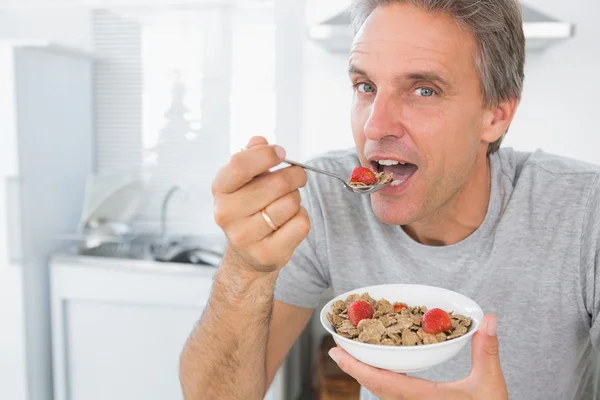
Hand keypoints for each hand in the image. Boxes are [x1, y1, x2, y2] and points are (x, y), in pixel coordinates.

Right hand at [212, 136, 309, 273]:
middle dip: (294, 176)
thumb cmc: (249, 207)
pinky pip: (300, 224)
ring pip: (290, 204)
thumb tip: (260, 141)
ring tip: (287, 203)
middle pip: (275, 184)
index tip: (281, 153)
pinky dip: (302, 218)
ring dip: (296, 199)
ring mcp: (244, 236)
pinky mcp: (266, 254)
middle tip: (298, 176)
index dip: (266, 155)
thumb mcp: (245, 180)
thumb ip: (251, 156)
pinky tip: (290, 221)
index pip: (240, 165)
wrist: (247, 253)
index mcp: (220, 189)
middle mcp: (226, 214)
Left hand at [329, 314, 506, 399]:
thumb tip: (490, 320)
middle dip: (353, 368)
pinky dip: (381, 380)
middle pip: (374, 386)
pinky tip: (383, 370)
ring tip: (353, 356)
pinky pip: (392, 394)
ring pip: (382, 392)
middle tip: (336, 349)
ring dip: (365, 374)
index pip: (380, 382)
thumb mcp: (490, 385)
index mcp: (422, 398)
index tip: (336, 353)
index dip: (356, 367)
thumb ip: (487, 352)